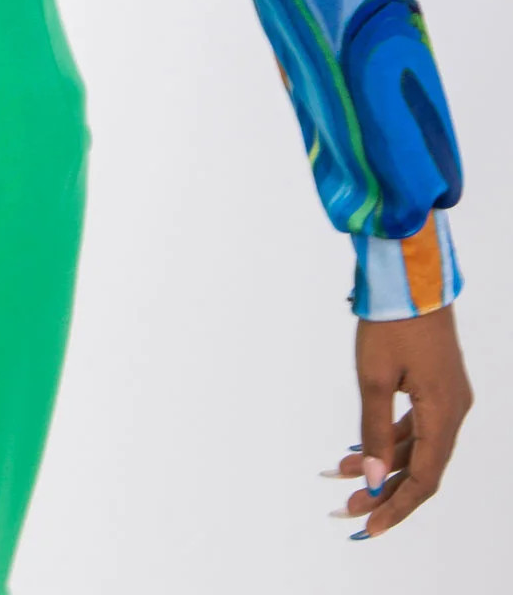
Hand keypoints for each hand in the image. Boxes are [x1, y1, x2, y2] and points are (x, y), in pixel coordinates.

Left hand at [321, 303, 473, 537]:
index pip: (425, 479)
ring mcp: (448, 396)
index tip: (368, 526)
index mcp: (445, 412)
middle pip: (423, 467)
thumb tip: (373, 480)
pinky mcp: (437, 384)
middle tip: (348, 508)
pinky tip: (362, 451)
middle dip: (385, 490)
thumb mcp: (375, 378)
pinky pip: (418, 425)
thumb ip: (375, 433)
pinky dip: (391, 440)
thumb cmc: (391, 320)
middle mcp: (454, 409)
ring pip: (419, 447)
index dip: (397, 507)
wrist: (409, 273)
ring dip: (384, 465)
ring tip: (343, 480)